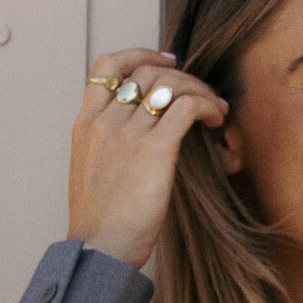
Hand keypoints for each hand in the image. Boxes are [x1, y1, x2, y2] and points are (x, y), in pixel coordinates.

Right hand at [69, 49, 227, 269]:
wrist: (99, 248)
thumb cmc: (101, 221)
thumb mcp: (92, 172)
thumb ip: (108, 145)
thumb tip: (140, 134)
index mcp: (85, 124)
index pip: (107, 66)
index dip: (140, 54)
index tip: (167, 61)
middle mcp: (104, 121)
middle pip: (147, 71)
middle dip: (183, 76)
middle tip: (204, 92)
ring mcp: (126, 133)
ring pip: (170, 84)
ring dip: (200, 89)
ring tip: (217, 108)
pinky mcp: (153, 149)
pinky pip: (187, 107)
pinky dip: (207, 106)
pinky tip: (217, 120)